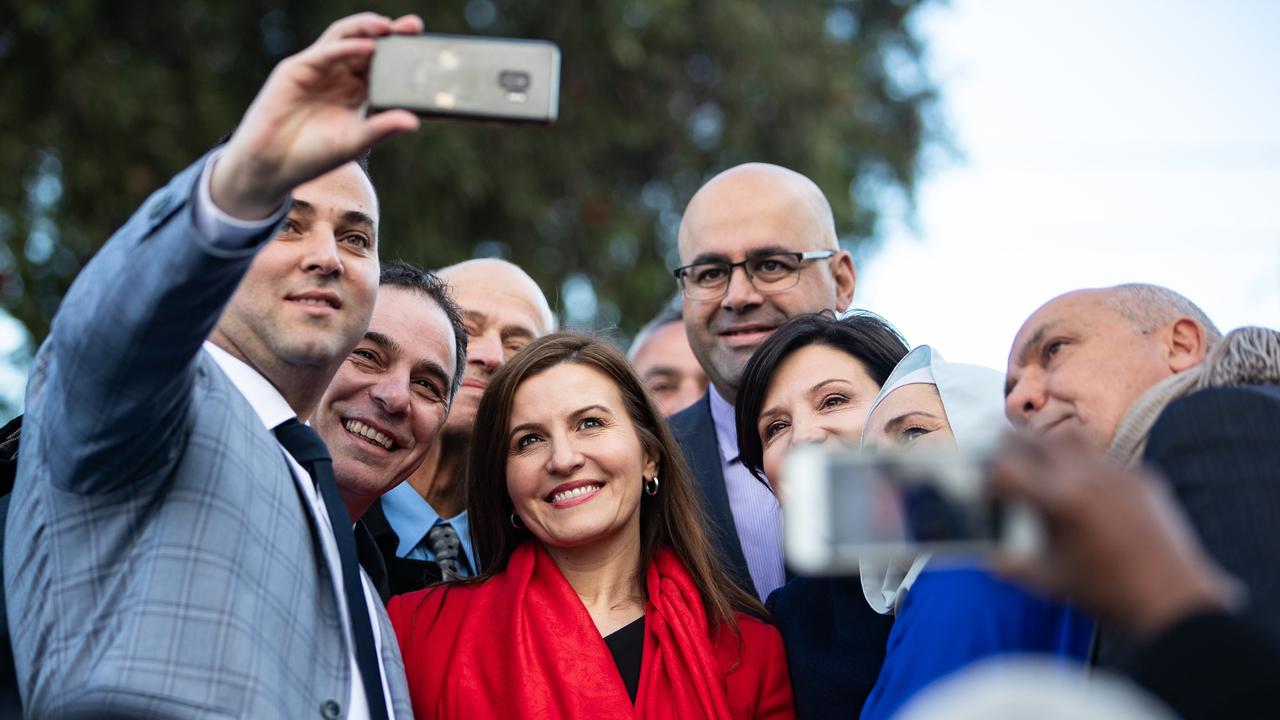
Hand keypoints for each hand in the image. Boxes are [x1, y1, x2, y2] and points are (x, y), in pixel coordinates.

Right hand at [211, 13, 423, 218]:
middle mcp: (339, 74)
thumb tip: (414, 121)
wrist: (274, 165)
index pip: (383, 63)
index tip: (424, 45)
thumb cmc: (315, 154)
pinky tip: (365, 47)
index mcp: (356, 90)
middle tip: (413, 27)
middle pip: (367, 43)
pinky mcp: (297, 69)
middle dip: (390, 33)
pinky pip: (324, 53)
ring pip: (344, 38)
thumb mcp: (356, 141)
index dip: (401, 52)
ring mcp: (318, 68)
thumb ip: (382, 128)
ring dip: (366, 29)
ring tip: (389, 27)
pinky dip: (345, 48)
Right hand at [988, 431, 1243, 638]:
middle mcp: (1086, 477)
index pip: (1006, 468)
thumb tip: (987, 557)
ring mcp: (1117, 473)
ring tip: (1039, 464)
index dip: (987, 475)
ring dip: (1048, 446)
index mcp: (1059, 501)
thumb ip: (1012, 565)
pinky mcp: (1143, 479)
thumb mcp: (1050, 581)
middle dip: (1010, 449)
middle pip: (1034, 440)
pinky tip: (1084, 489)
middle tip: (1000, 462)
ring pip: (1071, 439)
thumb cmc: (1108, 594)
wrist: (1173, 601)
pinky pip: (1105, 458)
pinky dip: (1085, 465)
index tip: (983, 487)